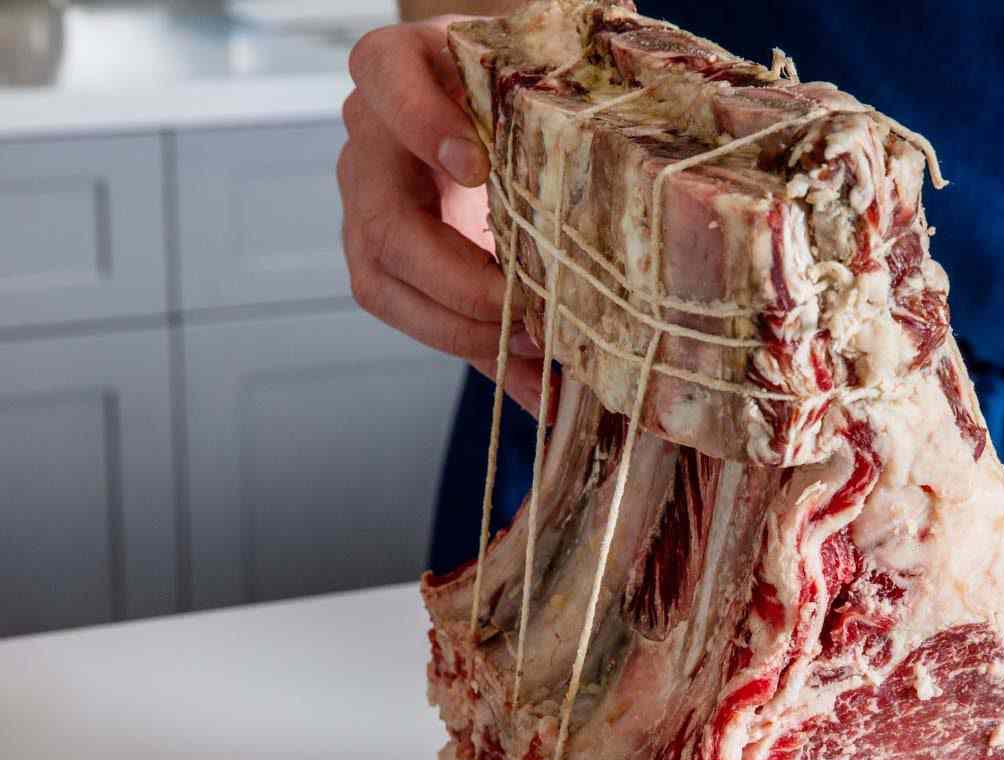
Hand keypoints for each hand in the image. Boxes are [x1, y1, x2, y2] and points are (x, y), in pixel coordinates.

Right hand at [338, 18, 545, 413]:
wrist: (485, 109)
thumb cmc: (512, 96)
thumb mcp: (528, 99)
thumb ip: (540, 146)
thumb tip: (575, 248)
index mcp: (393, 68)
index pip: (384, 76)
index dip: (423, 124)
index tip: (475, 165)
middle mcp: (367, 140)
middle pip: (386, 223)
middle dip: (460, 282)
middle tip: (528, 310)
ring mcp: (365, 204)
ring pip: (384, 283)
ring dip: (464, 327)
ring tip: (534, 342)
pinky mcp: (382, 260)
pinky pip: (412, 317)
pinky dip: (479, 353)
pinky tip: (537, 383)